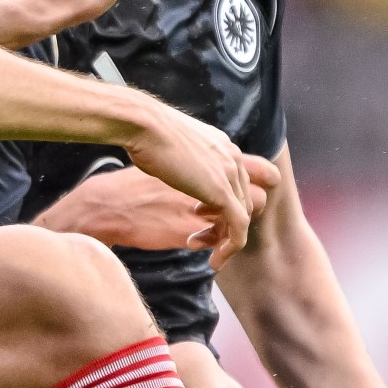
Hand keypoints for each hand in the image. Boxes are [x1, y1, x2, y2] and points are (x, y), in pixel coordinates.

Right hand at [118, 104, 274, 267]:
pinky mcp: (221, 192)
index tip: (203, 215)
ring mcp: (229, 174)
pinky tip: (214, 259)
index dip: (228, 203)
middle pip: (248, 200)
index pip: (242, 181)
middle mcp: (232, 158)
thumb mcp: (171, 146)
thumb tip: (176, 171)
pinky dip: (230, 248)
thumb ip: (185, 159)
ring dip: (228, 240)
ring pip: (245, 216)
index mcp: (221, 145)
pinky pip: (238, 227)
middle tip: (201, 235)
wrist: (139, 127)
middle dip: (227, 224)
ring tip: (208, 253)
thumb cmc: (142, 137)